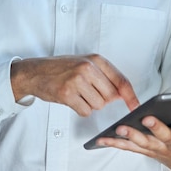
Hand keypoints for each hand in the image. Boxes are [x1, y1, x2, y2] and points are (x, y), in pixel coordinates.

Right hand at [10, 54, 138, 115]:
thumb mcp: (83, 64)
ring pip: (98, 105)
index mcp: (95, 59)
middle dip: (101, 99)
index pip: (121, 80)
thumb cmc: (60, 69)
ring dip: (89, 104)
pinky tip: (70, 99)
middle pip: (110, 97)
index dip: (131, 96)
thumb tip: (122, 94)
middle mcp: (87, 68)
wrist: (34, 72)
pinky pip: (85, 111)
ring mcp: (77, 80)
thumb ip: (103, 76)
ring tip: (76, 93)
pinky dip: (79, 109)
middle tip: (86, 91)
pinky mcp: (67, 93)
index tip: (136, 106)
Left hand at [97, 105, 170, 170]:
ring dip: (130, 136)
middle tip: (145, 118)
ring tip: (119, 128)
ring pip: (142, 142)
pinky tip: (101, 138)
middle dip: (155, 127)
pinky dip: (114, 143)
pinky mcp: (143, 150)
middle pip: (163, 135)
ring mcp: (156, 148)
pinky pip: (127, 147)